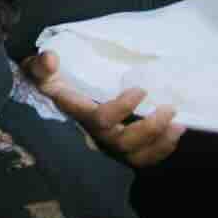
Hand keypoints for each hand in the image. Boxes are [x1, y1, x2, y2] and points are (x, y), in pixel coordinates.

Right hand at [26, 51, 184, 167]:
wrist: (52, 102)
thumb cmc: (50, 84)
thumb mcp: (39, 71)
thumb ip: (41, 65)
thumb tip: (52, 58)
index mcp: (78, 113)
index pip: (101, 119)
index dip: (123, 108)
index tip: (141, 90)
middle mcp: (93, 133)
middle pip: (122, 141)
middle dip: (149, 129)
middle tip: (170, 109)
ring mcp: (107, 144)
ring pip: (135, 155)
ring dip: (160, 143)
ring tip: (178, 125)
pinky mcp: (119, 148)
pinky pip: (142, 159)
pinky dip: (161, 151)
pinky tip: (173, 134)